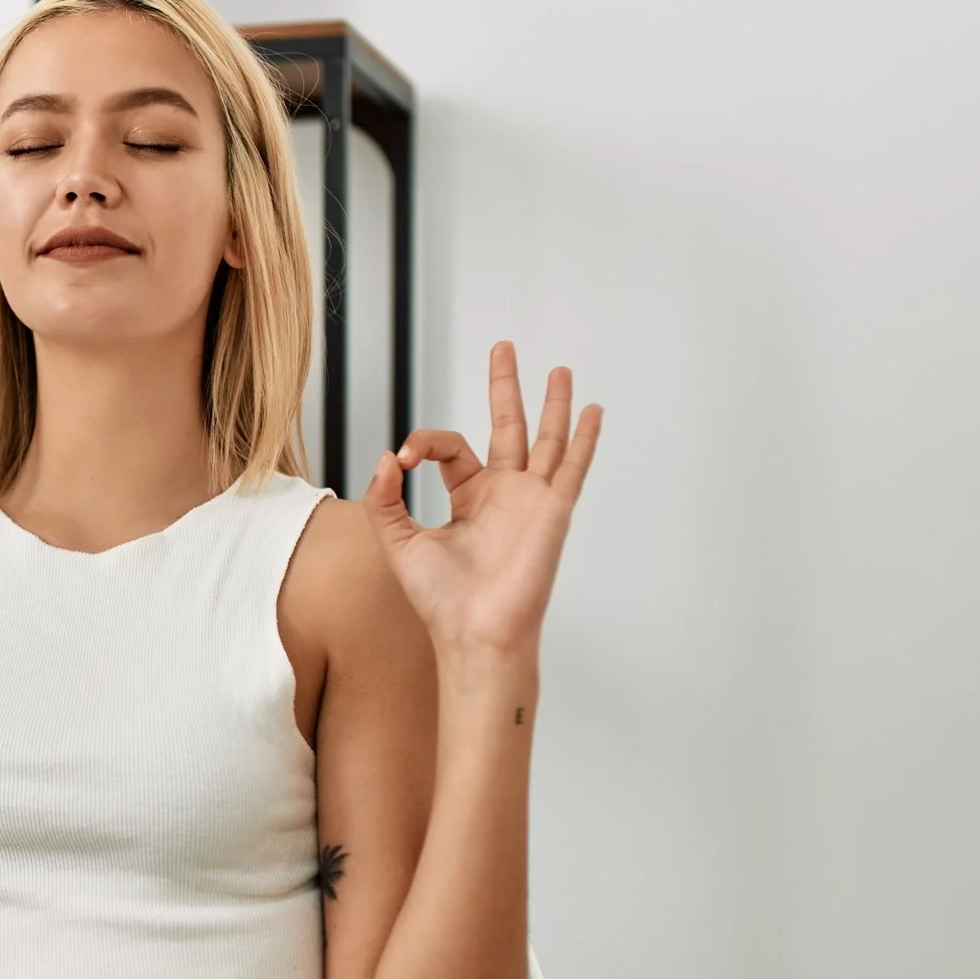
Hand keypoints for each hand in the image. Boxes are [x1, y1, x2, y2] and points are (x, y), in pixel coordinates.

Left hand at [361, 341, 600, 658]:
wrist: (474, 631)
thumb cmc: (440, 599)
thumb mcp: (399, 541)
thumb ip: (387, 498)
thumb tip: (386, 457)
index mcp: (468, 498)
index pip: (449, 446)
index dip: (423, 443)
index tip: (402, 459)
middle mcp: (502, 493)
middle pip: (506, 426)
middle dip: (504, 386)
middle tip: (503, 347)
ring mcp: (531, 498)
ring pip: (545, 438)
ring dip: (551, 402)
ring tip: (557, 369)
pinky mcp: (552, 509)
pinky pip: (573, 466)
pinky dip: (584, 438)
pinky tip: (592, 410)